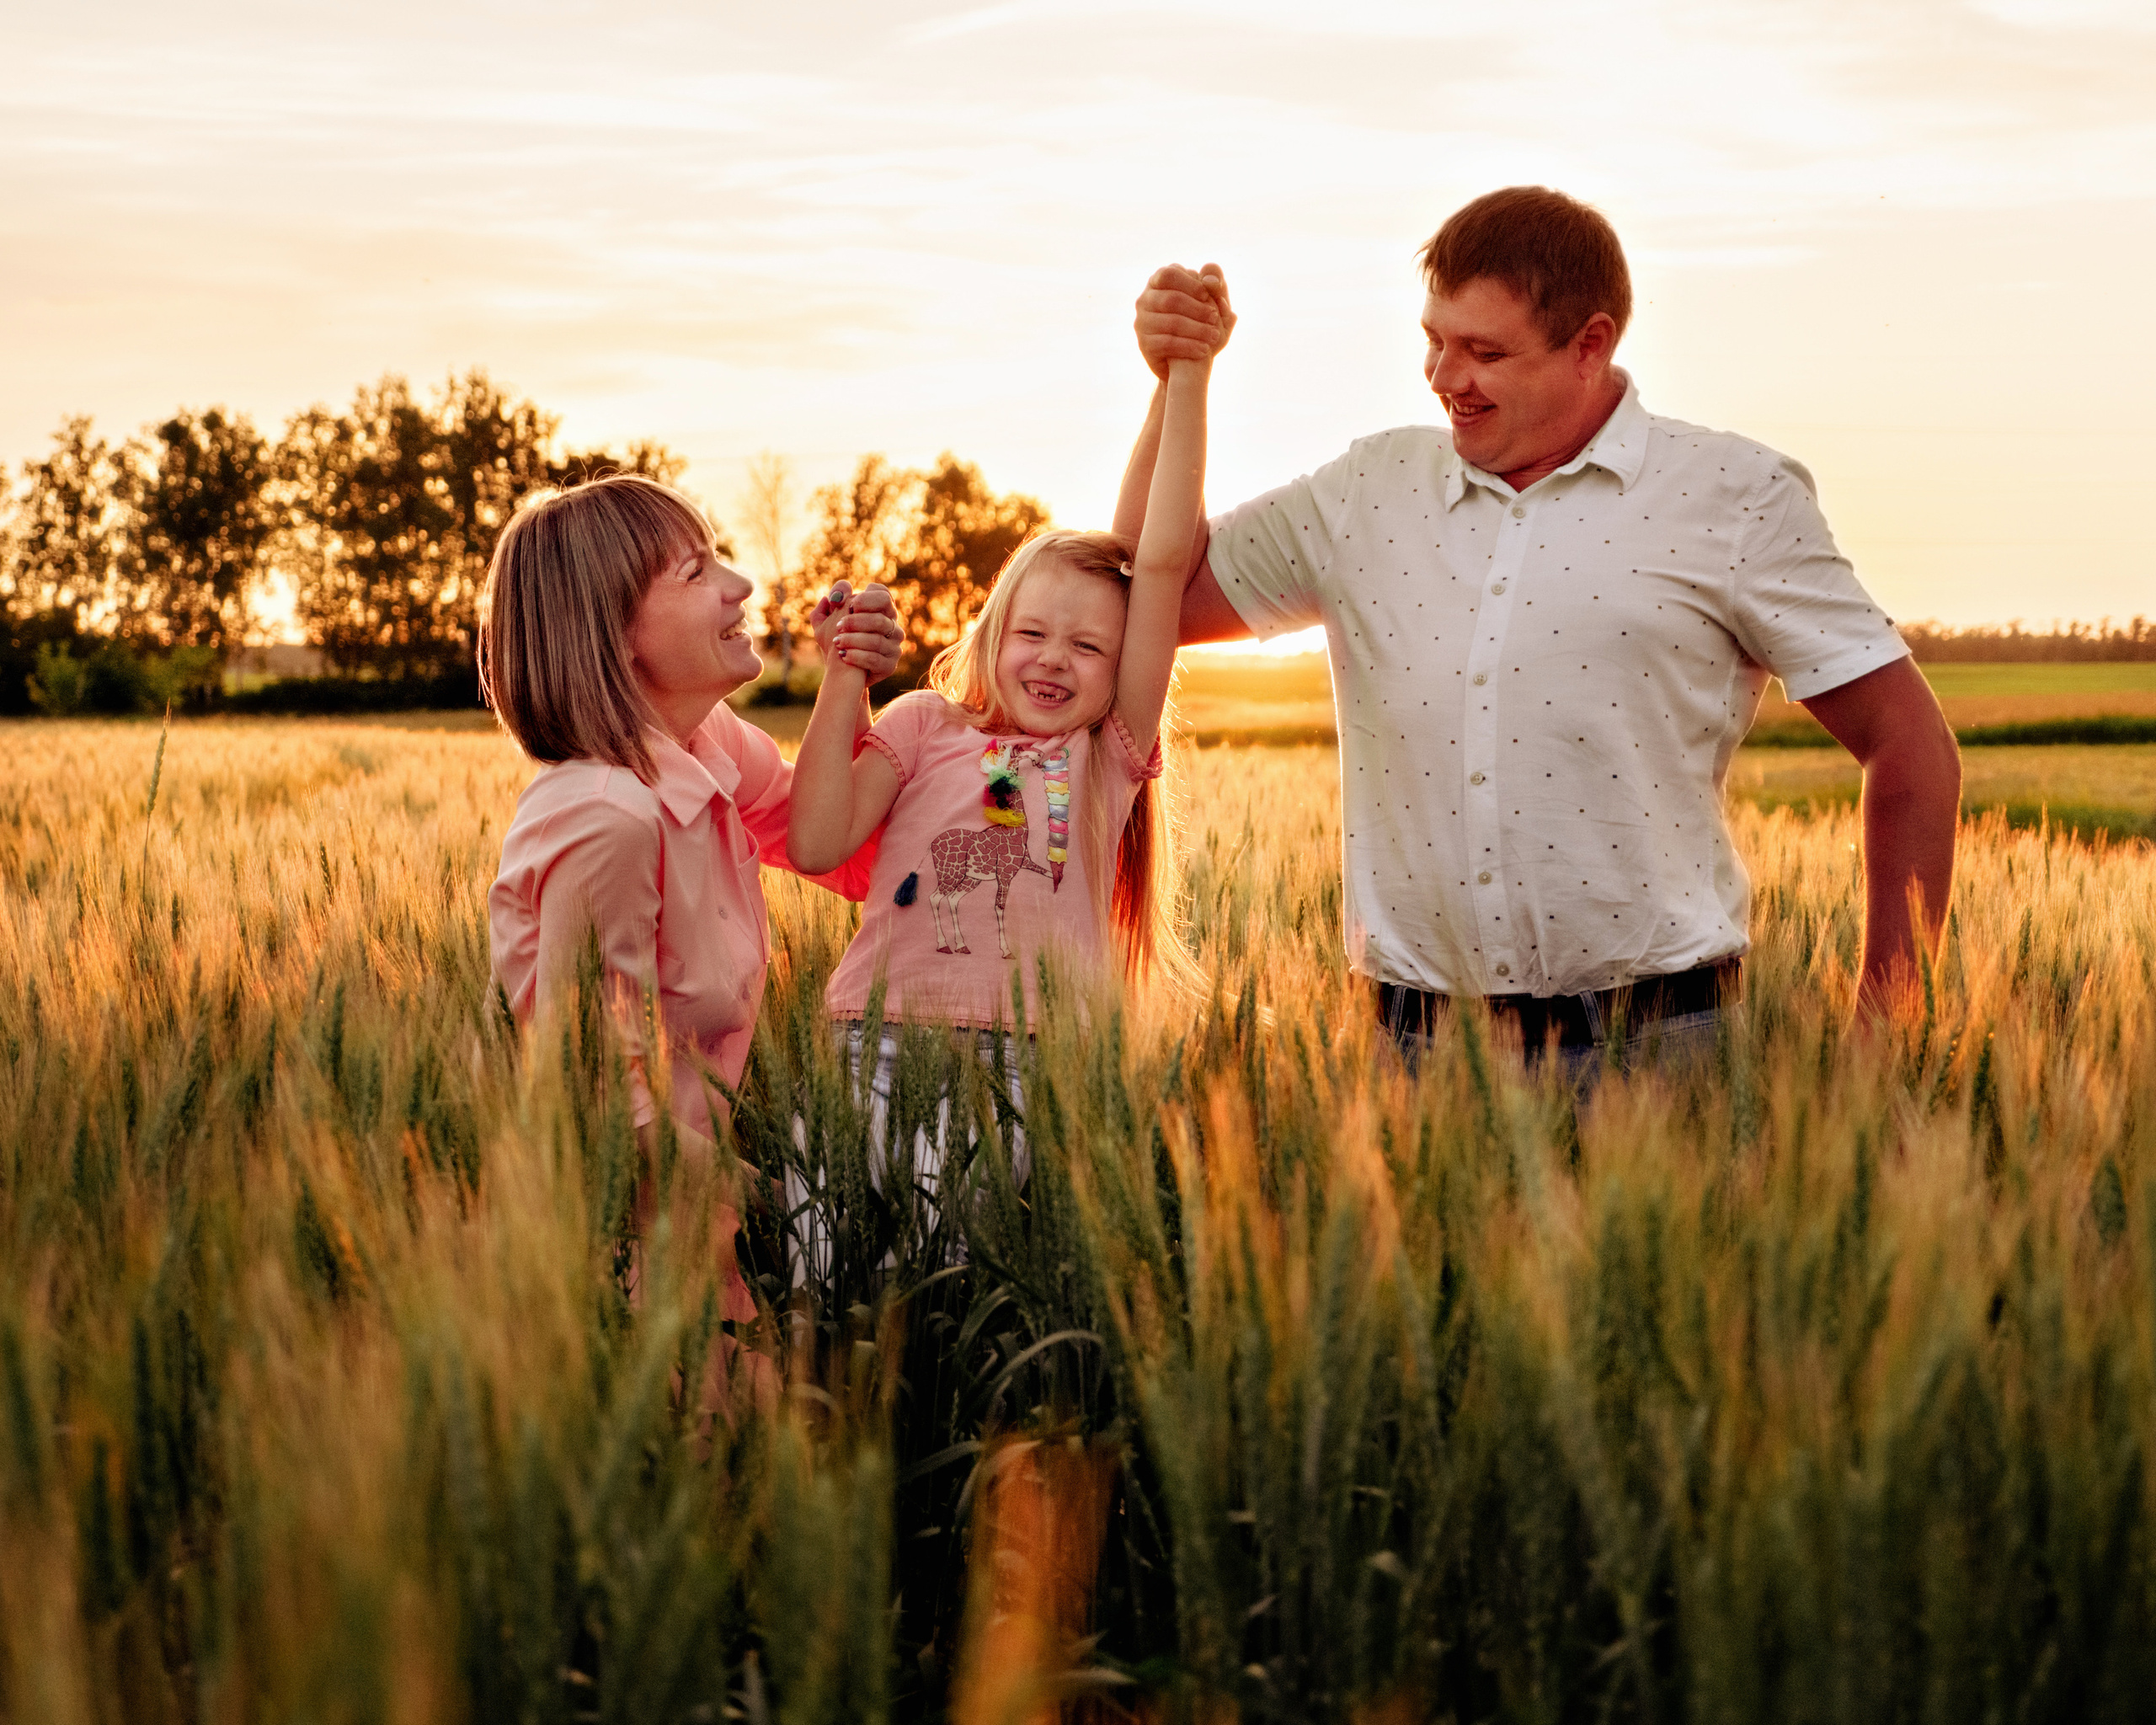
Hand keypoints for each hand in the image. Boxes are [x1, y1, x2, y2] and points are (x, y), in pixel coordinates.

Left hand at [811, 580, 903, 680]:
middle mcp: (892, 627)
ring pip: (876, 640)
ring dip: (853, 640)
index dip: (865, 599)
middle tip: (838, 626)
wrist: (842, 672)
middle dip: (855, 622)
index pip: (882, 594)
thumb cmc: (839, 639)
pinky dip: (857, 656)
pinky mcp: (889, 666)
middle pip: (879, 618)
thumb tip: (835, 597)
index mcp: (881, 610)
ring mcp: (893, 647)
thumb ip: (832, 601)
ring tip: (837, 642)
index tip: (848, 606)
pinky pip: (875, 659)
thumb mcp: (828, 618)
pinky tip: (843, 656)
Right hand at [1135, 262, 1234, 380]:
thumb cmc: (1202, 319)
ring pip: (1171, 322)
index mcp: (1159, 281)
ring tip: (1214, 336)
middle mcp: (1145, 299)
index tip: (1207, 296)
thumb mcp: (1213, 299)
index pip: (1169, 274)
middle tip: (1215, 318)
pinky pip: (1167, 343)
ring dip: (1197, 329)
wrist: (1188, 358)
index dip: (1189, 284)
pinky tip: (1204, 350)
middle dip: (1197, 309)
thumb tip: (1212, 282)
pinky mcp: (1144, 345)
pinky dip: (1189, 346)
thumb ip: (1215, 282)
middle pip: (1170, 300)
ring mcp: (1142, 322)